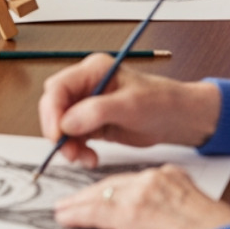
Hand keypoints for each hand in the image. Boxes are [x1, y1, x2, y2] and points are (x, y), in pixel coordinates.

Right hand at [38, 54, 220, 167]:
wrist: (177, 119)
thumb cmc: (160, 103)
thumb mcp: (131, 105)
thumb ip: (97, 111)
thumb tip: (66, 123)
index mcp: (92, 70)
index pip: (58, 87)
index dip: (52, 111)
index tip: (57, 134)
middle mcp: (86, 85)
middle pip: (55, 106)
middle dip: (58, 131)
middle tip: (68, 151)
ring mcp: (87, 105)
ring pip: (62, 125)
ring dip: (68, 144)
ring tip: (83, 158)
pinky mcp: (92, 123)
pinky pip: (74, 137)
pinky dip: (78, 150)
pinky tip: (90, 158)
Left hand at [54, 165, 229, 228]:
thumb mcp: (195, 205)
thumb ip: (175, 200)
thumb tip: (160, 213)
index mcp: (171, 175)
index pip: (132, 180)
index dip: (113, 189)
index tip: (102, 193)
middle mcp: (152, 179)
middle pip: (112, 184)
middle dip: (90, 193)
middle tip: (73, 200)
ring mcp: (139, 194)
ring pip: (100, 195)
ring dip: (78, 203)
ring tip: (64, 209)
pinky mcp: (128, 212)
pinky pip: (95, 211)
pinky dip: (78, 214)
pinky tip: (66, 217)